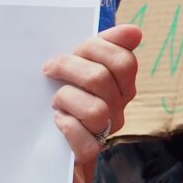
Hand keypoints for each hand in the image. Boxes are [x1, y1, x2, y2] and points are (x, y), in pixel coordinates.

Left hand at [43, 24, 141, 167]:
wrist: (47, 136)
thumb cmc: (67, 91)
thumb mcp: (83, 63)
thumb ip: (105, 45)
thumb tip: (135, 32)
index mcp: (123, 82)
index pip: (123, 61)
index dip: (95, 49)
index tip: (72, 50)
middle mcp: (120, 105)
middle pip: (101, 79)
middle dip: (70, 68)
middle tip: (50, 69)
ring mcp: (107, 128)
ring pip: (95, 110)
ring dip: (66, 99)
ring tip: (56, 100)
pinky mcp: (90, 151)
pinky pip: (85, 140)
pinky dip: (68, 127)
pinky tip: (58, 119)